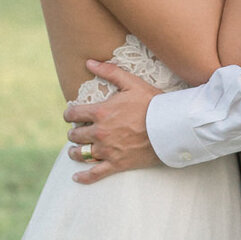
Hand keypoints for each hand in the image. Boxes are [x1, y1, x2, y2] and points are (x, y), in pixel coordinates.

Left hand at [63, 62, 162, 183]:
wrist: (171, 127)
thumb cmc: (153, 103)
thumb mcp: (132, 83)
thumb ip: (110, 72)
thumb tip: (89, 62)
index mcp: (100, 112)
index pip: (74, 114)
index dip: (69, 114)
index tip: (70, 114)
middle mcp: (100, 132)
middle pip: (75, 135)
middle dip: (74, 132)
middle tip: (76, 132)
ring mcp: (108, 150)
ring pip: (81, 154)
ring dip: (75, 152)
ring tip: (75, 151)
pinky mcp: (117, 164)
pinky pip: (95, 173)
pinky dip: (84, 177)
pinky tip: (77, 177)